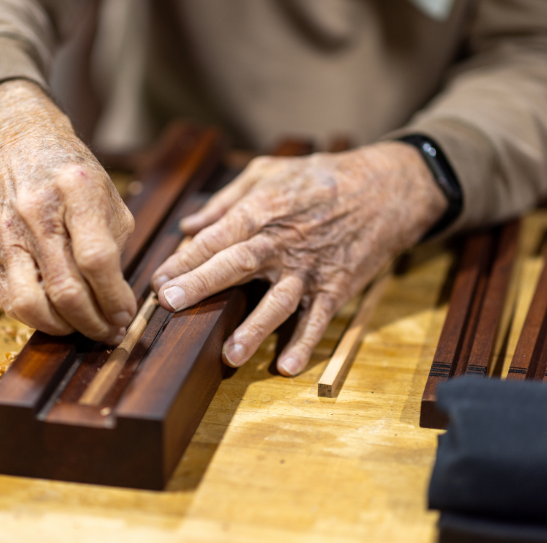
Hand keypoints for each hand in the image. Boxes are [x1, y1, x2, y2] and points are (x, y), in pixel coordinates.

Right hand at [0, 80, 135, 342]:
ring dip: (65, 328)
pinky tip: (60, 317)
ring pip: (33, 304)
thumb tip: (118, 300)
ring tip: (85, 328)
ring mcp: (8, 233)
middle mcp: (37, 212)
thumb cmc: (69, 173)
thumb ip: (115, 244)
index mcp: (76, 190)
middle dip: (94, 322)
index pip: (97, 259)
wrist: (15, 144)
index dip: (115, 297)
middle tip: (112, 331)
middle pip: (66, 289)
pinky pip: (12, 301)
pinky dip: (39, 319)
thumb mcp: (106, 194)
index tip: (127, 314)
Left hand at [151, 142, 447, 374]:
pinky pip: (318, 319)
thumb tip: (188, 223)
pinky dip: (306, 343)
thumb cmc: (322, 176)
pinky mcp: (336, 286)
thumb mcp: (270, 171)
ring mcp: (311, 267)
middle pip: (237, 264)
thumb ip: (226, 199)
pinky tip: (288, 367)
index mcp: (263, 209)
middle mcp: (283, 240)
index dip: (184, 259)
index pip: (216, 237)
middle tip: (169, 304)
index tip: (157, 280)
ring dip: (254, 328)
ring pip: (278, 300)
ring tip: (230, 354)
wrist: (388, 186)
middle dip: (200, 285)